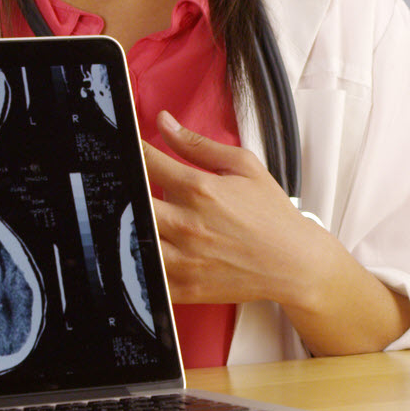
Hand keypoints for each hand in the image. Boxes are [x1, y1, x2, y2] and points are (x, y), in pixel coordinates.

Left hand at [142, 111, 409, 354]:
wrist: (294, 263)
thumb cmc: (271, 213)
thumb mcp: (243, 166)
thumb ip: (198, 144)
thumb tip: (164, 122)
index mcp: (200, 189)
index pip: (147, 163)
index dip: (130, 152)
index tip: (121, 149)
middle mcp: (187, 224)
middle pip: (131, 203)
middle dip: (122, 191)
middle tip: (114, 186)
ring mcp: (183, 260)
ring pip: (131, 241)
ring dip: (124, 228)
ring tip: (122, 220)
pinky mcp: (184, 288)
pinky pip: (144, 278)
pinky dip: (133, 264)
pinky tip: (134, 252)